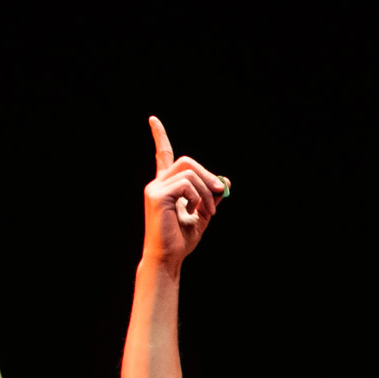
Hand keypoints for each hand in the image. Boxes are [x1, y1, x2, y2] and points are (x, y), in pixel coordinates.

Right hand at [143, 115, 234, 266]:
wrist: (169, 257)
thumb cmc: (182, 239)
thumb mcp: (204, 213)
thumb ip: (213, 197)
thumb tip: (225, 182)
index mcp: (166, 186)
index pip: (162, 155)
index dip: (159, 137)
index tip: (152, 119)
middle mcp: (157, 183)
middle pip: (186, 162)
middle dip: (208, 174)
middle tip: (221, 192)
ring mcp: (154, 188)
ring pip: (189, 172)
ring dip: (208, 191)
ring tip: (210, 212)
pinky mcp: (157, 196)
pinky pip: (186, 184)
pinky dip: (199, 197)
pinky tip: (198, 212)